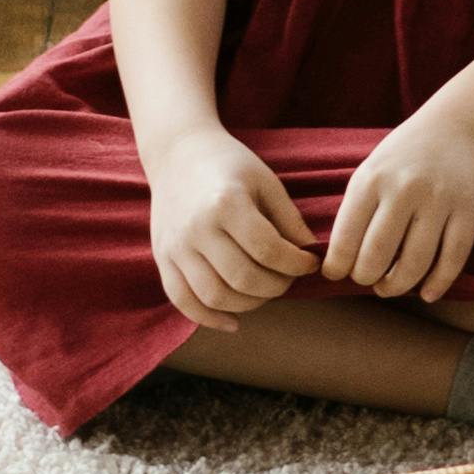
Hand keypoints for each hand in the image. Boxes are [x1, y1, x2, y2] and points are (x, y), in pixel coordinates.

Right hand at [150, 133, 311, 327]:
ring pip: (214, 296)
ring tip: (265, 292)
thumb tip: (312, 254)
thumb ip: (289, 219)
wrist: (178, 152)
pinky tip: (233, 321)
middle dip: (276, 287)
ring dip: (248, 305)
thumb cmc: (229, 164)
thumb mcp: (266, 181)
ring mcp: (175, 246)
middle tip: (289, 279)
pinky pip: (183, 300)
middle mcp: (197, 228)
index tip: (310, 263)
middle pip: (242, 278)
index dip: (296, 264)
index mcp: (226, 203)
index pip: (268, 250)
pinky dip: (208, 318)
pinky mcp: (162, 258)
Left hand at [321, 108, 473, 302]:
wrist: (457, 127)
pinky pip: (453, 258)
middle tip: (368, 279)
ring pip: (415, 262)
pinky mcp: (469, 210)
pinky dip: (438, 283)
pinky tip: (427, 293)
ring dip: (398, 286)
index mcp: (371, 180)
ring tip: (390, 287)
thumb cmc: (404, 158)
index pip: (345, 238)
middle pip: (377, 255)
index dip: (337, 267)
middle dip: (366, 278)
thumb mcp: (370, 172)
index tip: (337, 274)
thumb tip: (340, 264)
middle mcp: (404, 189)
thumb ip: (355, 213)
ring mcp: (439, 200)